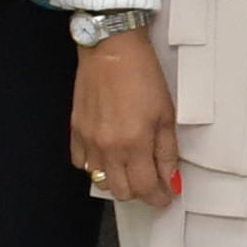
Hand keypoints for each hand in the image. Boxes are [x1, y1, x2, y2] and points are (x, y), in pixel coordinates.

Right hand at [69, 28, 179, 203]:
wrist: (111, 48)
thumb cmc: (142, 75)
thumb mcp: (166, 114)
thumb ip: (167, 152)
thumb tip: (171, 180)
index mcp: (133, 144)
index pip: (145, 188)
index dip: (158, 198)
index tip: (165, 197)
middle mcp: (107, 147)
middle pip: (121, 191)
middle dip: (139, 192)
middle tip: (151, 182)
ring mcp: (88, 140)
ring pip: (99, 181)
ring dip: (117, 180)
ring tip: (130, 167)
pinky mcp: (75, 130)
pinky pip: (80, 162)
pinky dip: (94, 165)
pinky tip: (107, 154)